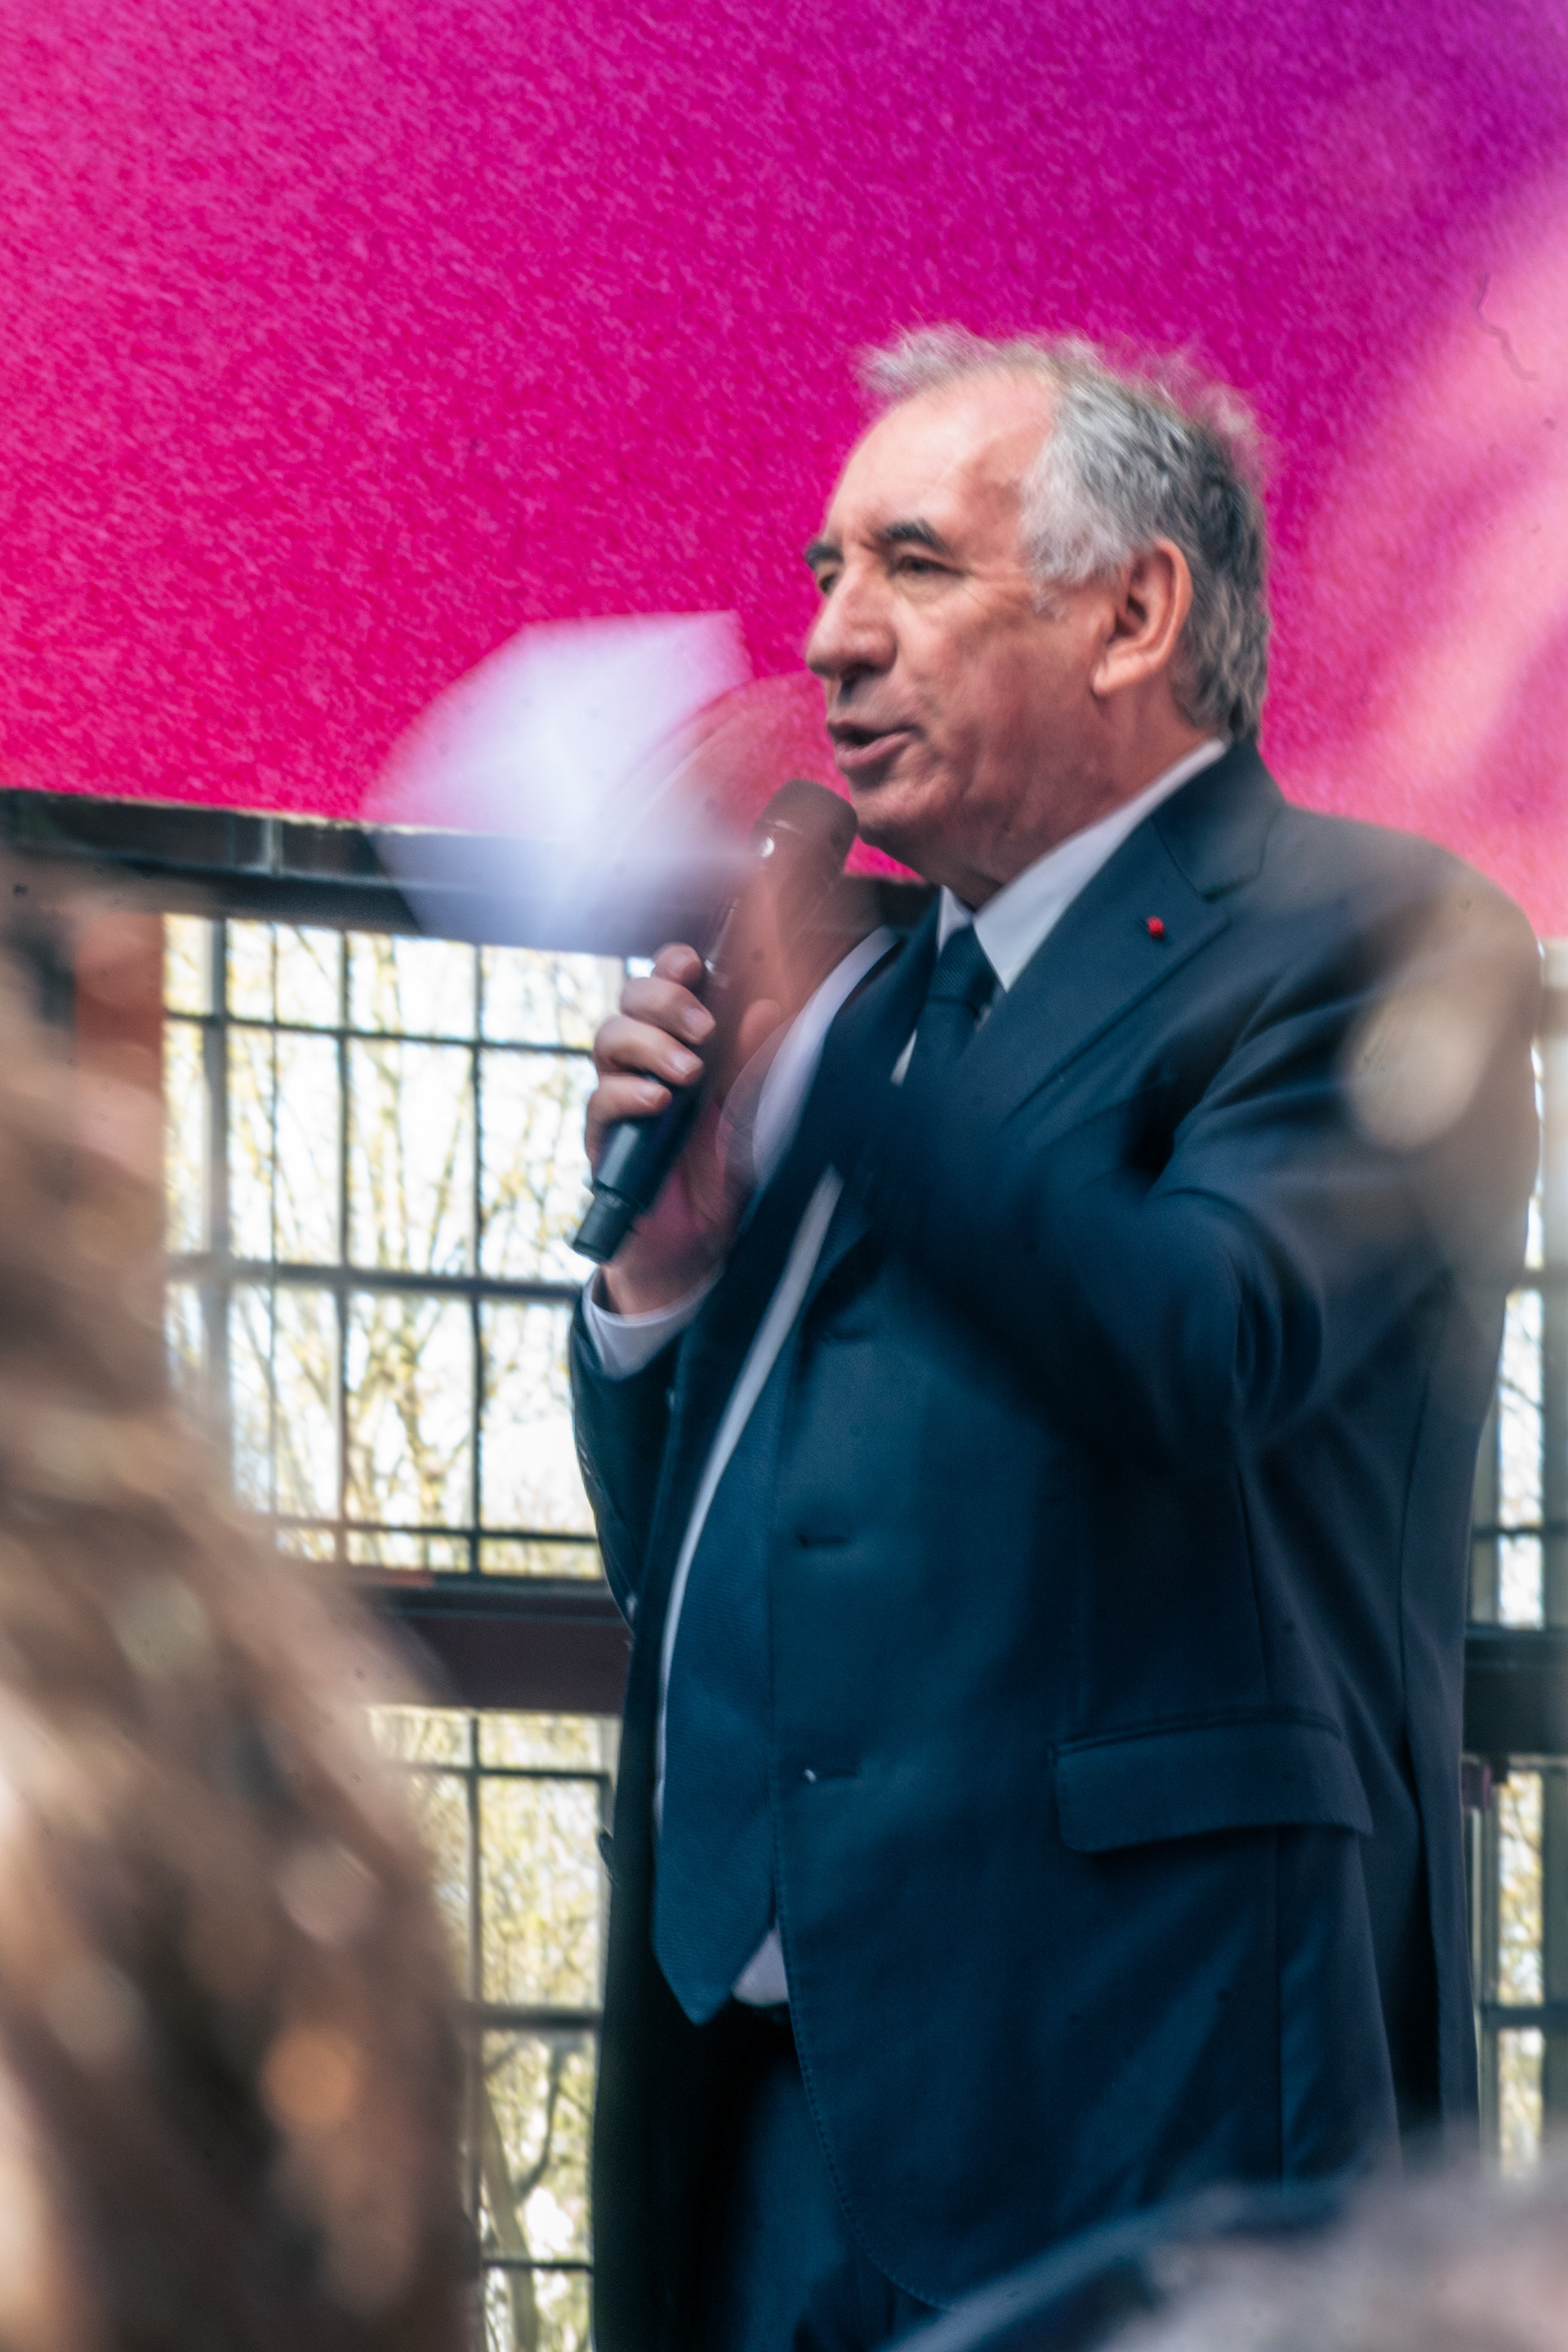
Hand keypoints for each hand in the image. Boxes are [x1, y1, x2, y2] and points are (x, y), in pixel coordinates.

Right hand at [585, 945, 777, 1314]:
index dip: (673, 966)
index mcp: (686, 1043)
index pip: (668, 986)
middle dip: (663, 1001)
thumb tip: (767, 1009)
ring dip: (649, 1045)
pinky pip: (600, 1101)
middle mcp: (646, 1061)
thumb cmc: (725, 1172)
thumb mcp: (753, 1114)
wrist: (700, 1245)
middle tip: (702, 1027)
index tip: (695, 964)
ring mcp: (621, 1097)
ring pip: (608, 1040)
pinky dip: (629, 1094)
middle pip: (629, 1000)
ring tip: (688, 1072)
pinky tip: (659, 1102)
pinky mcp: (604, 1139)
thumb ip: (756, 1063)